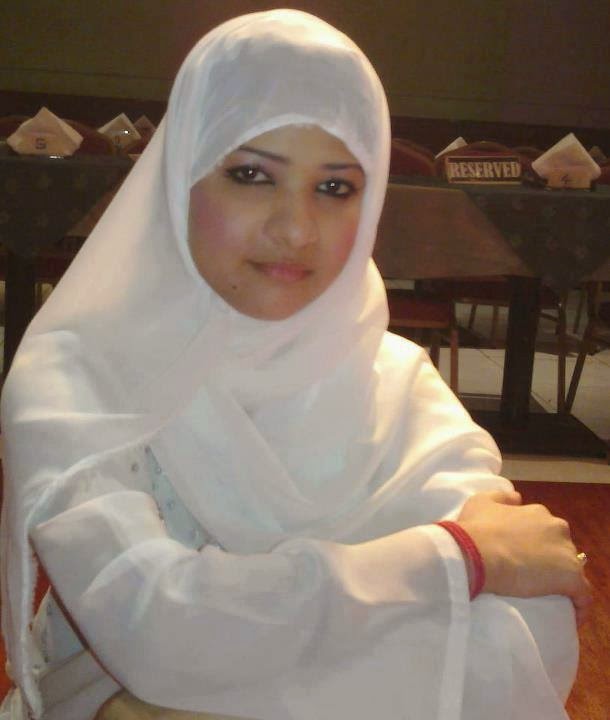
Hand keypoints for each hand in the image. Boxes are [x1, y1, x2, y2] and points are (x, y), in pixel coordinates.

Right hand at [457, 490, 591, 623]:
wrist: (477, 553)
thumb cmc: (476, 529)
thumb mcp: (481, 502)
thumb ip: (501, 497)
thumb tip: (517, 498)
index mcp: (538, 513)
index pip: (545, 529)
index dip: (536, 542)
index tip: (523, 554)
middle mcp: (557, 527)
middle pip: (561, 546)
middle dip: (550, 558)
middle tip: (531, 574)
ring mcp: (566, 552)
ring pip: (572, 569)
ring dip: (563, 580)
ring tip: (546, 596)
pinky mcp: (571, 577)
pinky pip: (583, 595)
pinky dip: (579, 604)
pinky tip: (570, 615)